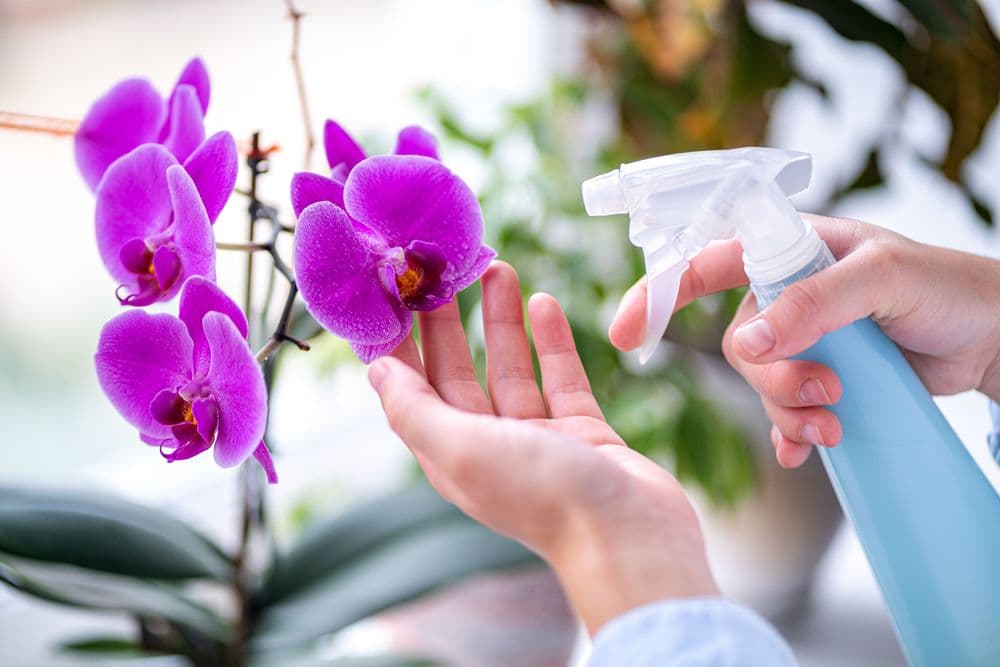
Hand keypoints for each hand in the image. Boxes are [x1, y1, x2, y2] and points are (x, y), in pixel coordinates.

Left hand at [369, 261, 718, 632]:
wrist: (631, 534)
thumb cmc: (542, 497)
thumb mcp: (461, 450)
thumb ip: (414, 410)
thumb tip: (375, 371)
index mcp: (451, 455)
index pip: (413, 391)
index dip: (401, 345)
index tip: (395, 295)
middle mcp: (489, 447)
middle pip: (458, 374)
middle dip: (449, 322)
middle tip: (444, 269)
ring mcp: (538, 440)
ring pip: (511, 369)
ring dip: (501, 321)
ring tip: (498, 268)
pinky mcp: (582, 433)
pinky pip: (561, 378)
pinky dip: (552, 342)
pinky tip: (544, 302)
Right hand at [609, 214, 999, 467]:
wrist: (994, 338)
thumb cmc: (949, 288)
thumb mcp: (883, 279)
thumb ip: (816, 302)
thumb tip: (749, 341)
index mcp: (793, 249)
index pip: (710, 260)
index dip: (661, 293)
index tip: (625, 332)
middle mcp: (790, 293)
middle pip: (739, 343)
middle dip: (772, 378)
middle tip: (824, 391)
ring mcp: (805, 339)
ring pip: (762, 384)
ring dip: (790, 411)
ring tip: (836, 421)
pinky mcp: (823, 378)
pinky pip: (784, 412)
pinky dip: (792, 434)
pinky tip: (808, 448)